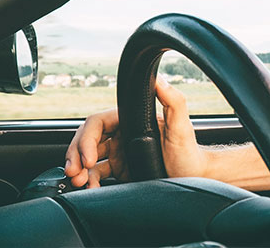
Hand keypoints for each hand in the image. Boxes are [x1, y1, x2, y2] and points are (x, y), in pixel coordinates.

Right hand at [64, 78, 208, 187]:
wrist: (195, 177)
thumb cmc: (190, 152)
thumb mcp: (182, 127)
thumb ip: (173, 101)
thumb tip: (159, 79)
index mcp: (129, 120)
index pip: (97, 123)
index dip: (87, 139)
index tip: (89, 158)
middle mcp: (121, 134)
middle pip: (87, 140)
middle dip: (75, 155)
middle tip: (74, 172)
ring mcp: (119, 153)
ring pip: (88, 158)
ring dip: (79, 169)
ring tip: (79, 182)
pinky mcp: (120, 170)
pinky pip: (97, 174)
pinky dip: (90, 181)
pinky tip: (91, 189)